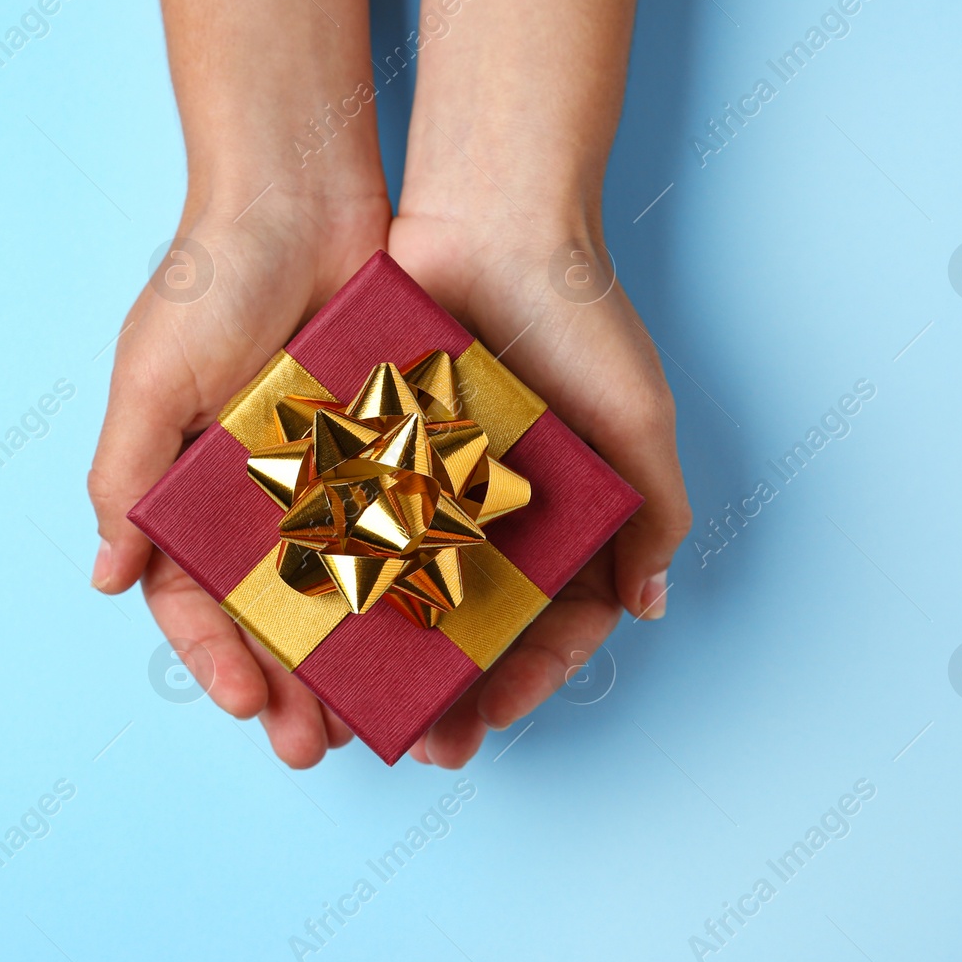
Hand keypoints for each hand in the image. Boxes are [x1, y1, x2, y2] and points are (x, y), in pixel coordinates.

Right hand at [88, 189, 389, 766]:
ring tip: (372, 720)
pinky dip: (402, 588)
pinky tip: (425, 638)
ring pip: (338, 593)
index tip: (247, 707)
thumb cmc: (208, 282)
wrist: (300, 197)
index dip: (215, 659)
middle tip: (315, 749)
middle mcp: (254, 498)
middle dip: (287, 686)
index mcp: (186, 492)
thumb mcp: (151, 381)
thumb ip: (124, 479)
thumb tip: (107, 580)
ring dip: (348, 659)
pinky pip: (393, 534)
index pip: (193, 599)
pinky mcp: (381, 453)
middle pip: (269, 616)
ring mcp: (321, 480)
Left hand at [385, 208, 691, 767]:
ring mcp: (426, 481)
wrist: (493, 216)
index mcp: (559, 513)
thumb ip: (650, 511)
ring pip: (399, 589)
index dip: (526, 677)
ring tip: (353, 707)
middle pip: (466, 624)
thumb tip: (646, 607)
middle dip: (445, 689)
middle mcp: (489, 507)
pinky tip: (311, 622)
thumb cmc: (581, 317)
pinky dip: (333, 574)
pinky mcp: (368, 446)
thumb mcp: (637, 418)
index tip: (492, 718)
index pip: (548, 621)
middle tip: (420, 744)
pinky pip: (347, 522)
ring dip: (381, 653)